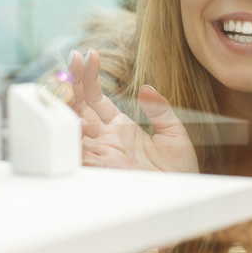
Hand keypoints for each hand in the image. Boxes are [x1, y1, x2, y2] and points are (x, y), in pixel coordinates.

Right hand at [66, 49, 198, 172]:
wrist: (184, 198)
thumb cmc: (180, 172)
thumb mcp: (175, 134)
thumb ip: (161, 110)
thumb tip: (147, 89)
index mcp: (121, 127)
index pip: (96, 97)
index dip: (88, 76)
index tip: (88, 55)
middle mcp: (106, 139)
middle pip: (80, 106)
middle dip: (73, 82)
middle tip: (72, 59)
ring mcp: (102, 153)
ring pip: (75, 125)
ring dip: (68, 104)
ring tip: (67, 82)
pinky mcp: (103, 169)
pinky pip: (80, 151)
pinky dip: (75, 135)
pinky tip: (76, 118)